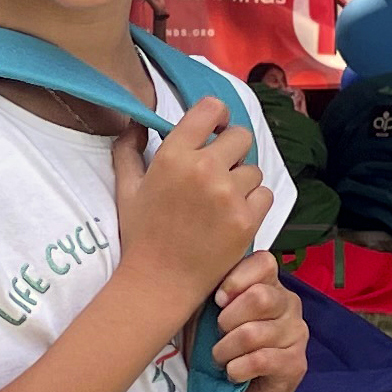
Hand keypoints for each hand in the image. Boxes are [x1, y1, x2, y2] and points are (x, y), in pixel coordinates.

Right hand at [113, 97, 273, 317]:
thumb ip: (128, 150)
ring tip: (222, 201)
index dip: (217, 116)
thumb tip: (137, 124)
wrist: (158, 283)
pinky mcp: (247, 220)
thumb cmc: (141, 236)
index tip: (214, 130)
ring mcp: (228, 195)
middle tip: (219, 171)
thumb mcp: (126, 189)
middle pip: (240, 136)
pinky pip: (265, 194)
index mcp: (173, 155)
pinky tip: (234, 215)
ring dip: (242, 181)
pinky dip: (254, 203)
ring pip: (253, 169)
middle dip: (231, 150)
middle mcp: (204, 169)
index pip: (211, 109)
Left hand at [210, 251, 307, 391]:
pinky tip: (233, 375)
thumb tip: (196, 276)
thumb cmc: (220, 358)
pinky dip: (236, 369)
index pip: (264, 261)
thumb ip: (207, 296)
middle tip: (218, 336)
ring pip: (254, 332)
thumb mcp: (204, 321)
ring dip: (226, 350)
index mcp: (269, 287)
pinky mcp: (296, 364)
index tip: (218, 300)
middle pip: (260, 296)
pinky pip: (260, 359)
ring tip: (221, 360)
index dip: (236, 278)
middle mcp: (289, 306)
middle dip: (227, 320)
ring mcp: (297, 335)